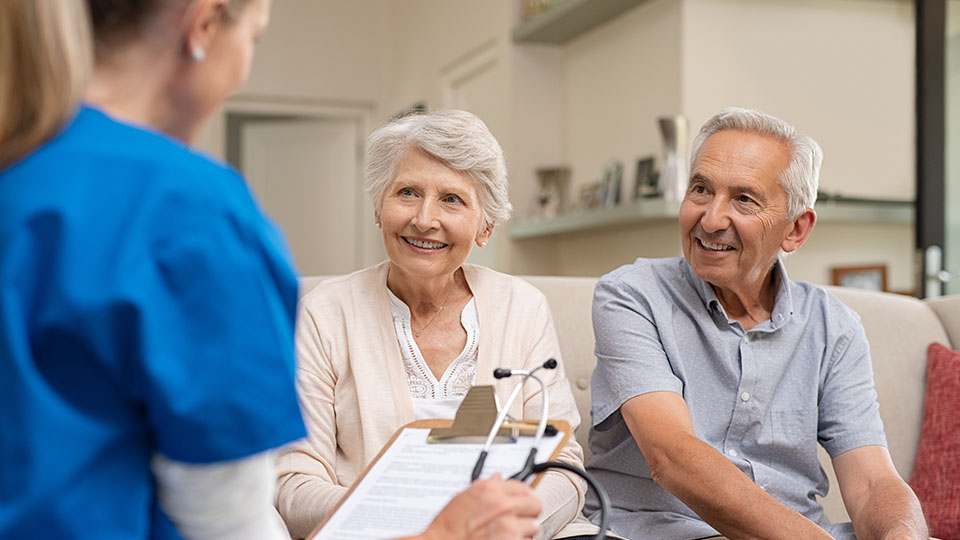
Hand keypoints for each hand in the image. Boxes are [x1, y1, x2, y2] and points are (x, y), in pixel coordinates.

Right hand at [416, 474, 541, 539]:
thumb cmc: (447, 529)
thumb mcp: (463, 499)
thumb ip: (486, 487)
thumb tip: (498, 477)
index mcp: (489, 489)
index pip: (522, 486)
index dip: (522, 498)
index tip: (521, 504)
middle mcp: (500, 504)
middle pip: (534, 503)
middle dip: (528, 514)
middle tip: (518, 522)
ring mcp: (507, 524)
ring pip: (534, 525)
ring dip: (525, 532)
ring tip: (510, 536)